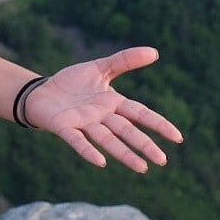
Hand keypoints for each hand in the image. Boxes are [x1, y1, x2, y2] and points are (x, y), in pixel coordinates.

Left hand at [22, 48, 183, 172]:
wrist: (41, 92)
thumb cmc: (72, 83)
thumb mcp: (99, 68)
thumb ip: (124, 61)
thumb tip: (155, 52)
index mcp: (112, 103)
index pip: (139, 114)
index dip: (158, 124)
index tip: (178, 138)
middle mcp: (101, 116)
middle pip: (126, 130)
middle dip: (143, 144)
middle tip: (162, 160)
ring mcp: (83, 123)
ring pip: (106, 139)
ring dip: (123, 153)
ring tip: (141, 167)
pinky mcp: (63, 126)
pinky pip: (77, 140)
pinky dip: (88, 150)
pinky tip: (100, 162)